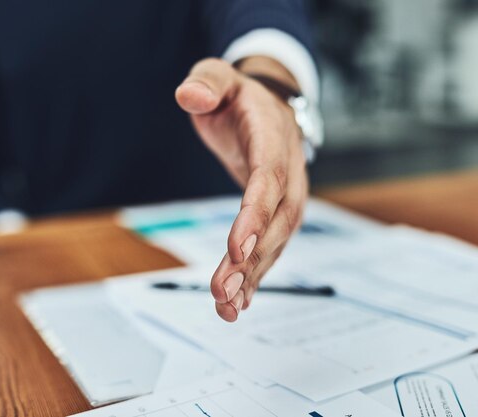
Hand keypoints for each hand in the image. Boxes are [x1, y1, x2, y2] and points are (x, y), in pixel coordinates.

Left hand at [175, 57, 308, 321]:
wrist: (270, 111)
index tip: (236, 250)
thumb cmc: (239, 98)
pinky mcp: (278, 215)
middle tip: (222, 292)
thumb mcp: (219, 77)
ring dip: (254, 277)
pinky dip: (256, 276)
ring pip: (277, 242)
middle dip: (253, 260)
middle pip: (277, 222)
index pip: (268, 180)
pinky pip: (271, 248)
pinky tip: (238, 302)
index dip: (255, 216)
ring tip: (227, 308)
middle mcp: (288, 173)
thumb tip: (189, 95)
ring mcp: (287, 197)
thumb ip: (206, 82)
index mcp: (273, 139)